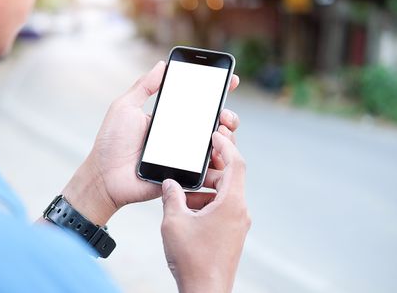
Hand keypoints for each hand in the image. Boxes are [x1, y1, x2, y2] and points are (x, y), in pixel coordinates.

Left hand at [61, 61, 239, 224]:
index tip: (231, 80)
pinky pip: (209, 172)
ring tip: (221, 131)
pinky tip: (219, 155)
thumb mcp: (125, 108)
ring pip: (218, 147)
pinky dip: (220, 163)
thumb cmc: (111, 142)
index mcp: (170, 119)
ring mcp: (185, 157)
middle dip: (228, 116)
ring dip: (228, 138)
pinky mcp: (185, 176)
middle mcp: (181, 137)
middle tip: (223, 114)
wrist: (105, 176)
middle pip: (215, 125)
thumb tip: (162, 63)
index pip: (198, 103)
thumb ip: (144, 86)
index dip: (217, 92)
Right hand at [160, 132, 249, 292]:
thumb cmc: (192, 258)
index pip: (236, 163)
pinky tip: (187, 208)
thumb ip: (172, 196)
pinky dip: (207, 202)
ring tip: (182, 192)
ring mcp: (237, 224)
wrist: (204, 291)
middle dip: (210, 168)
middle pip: (231, 177)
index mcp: (231, 203)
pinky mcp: (232, 234)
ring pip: (224, 194)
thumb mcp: (174, 221)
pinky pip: (222, 208)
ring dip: (205, 188)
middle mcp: (239, 211)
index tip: (215, 134)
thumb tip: (170, 183)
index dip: (226, 145)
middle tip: (194, 160)